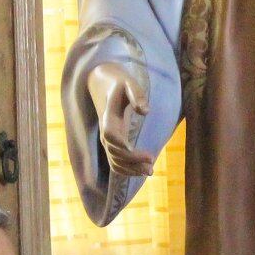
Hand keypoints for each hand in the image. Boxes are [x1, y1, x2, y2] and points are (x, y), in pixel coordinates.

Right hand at [86, 61, 156, 180]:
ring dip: (131, 169)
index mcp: (108, 116)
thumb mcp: (129, 83)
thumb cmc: (119, 83)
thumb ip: (136, 94)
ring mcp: (108, 139)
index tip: (133, 148)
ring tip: (150, 171)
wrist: (103, 85)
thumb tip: (145, 111)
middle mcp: (106, 131)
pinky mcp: (113, 143)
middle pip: (113, 152)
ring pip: (114, 161)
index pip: (109, 134)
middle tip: (152, 160)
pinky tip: (143, 171)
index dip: (119, 144)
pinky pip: (116, 162)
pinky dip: (128, 170)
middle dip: (131, 160)